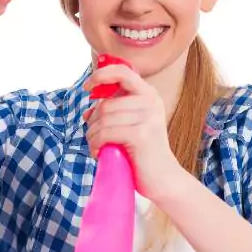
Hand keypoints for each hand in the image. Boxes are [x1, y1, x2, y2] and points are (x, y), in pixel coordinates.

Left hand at [82, 64, 182, 200]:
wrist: (164, 179)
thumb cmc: (143, 153)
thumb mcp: (129, 126)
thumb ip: (113, 114)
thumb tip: (87, 112)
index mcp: (149, 95)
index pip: (122, 71)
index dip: (100, 75)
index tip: (87, 87)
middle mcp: (151, 102)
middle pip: (106, 104)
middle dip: (92, 122)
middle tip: (94, 138)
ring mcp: (147, 117)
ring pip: (103, 119)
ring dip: (92, 136)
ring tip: (96, 147)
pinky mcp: (141, 134)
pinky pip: (105, 133)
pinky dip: (95, 144)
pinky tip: (99, 153)